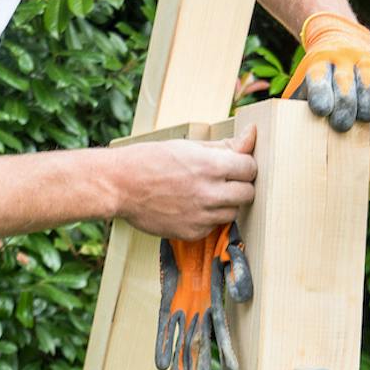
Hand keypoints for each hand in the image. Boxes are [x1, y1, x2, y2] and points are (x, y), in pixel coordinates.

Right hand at [112, 126, 257, 240]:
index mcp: (209, 165)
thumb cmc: (150, 160)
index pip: (250, 168)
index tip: (237, 165)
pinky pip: (213, 226)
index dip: (245, 165)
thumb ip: (223, 146)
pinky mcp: (191, 232)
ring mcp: (200, 216)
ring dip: (226, 203)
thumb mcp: (187, 146)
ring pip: (233, 212)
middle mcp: (208, 193)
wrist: (118, 186)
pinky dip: (208, 218)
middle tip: (225, 181)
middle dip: (240, 186)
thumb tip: (251, 137)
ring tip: (204, 193)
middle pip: (248, 194)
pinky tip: (190, 207)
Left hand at [156, 223, 250, 369]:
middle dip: (201, 367)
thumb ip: (238, 270)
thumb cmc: (218, 232)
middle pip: (201, 343)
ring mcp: (184, 303)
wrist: (193, 217)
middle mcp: (202, 305)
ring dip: (182, 362)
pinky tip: (161, 365)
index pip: (223, 332)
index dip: (226, 353)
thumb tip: (242, 296)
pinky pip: (165, 324)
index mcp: (219, 298)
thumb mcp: (231, 249)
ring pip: (183, 339)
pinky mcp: (169, 297)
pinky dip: (163, 344)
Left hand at [281, 12, 369, 131]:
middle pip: (344, 80)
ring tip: (366, 117)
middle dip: (344, 102)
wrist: (335, 39)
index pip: (318, 78)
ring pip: (368, 75)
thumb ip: (294, 107)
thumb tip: (283, 135)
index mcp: (318, 66)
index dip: (320, 93)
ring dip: (368, 95)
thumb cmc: (317, 80)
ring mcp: (364, 60)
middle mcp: (341, 60)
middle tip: (342, 125)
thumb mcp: (301, 87)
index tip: (321, 110)